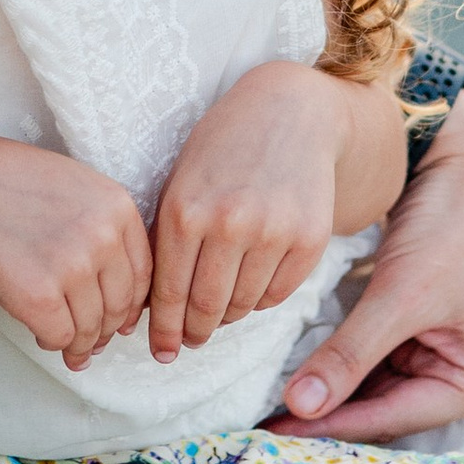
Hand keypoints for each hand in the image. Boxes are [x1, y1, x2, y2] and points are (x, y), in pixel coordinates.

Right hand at [0, 129, 151, 366]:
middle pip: (121, 305)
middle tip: (92, 341)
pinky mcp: (39, 296)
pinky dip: (54, 344)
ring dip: (80, 342)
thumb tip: (120, 293)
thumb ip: (105, 228)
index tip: (119, 319)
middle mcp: (104, 236)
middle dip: (106, 329)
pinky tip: (42, 336)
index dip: (130, 304)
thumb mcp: (75, 187)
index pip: (144, 274)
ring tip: (68, 345)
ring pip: (92, 327)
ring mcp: (73, 267)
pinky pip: (61, 337)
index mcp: (119, 207)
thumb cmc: (7, 184)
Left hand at [148, 60, 362, 357]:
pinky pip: (277, 293)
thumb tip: (152, 309)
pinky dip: (261, 298)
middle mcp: (229, 223)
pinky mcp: (311, 239)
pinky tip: (252, 284)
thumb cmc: (224, 148)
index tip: (162, 351)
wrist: (291, 112)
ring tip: (220, 309)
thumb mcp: (181, 181)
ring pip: (243, 306)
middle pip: (206, 308)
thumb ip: (167, 240)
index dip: (163, 330)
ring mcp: (274, 232)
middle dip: (194, 333)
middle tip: (190, 341)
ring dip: (228, 316)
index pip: (168, 293)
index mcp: (185, 210)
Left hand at [269, 94, 463, 441]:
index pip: (390, 419)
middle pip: (380, 410)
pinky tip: (293, 371)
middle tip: (259, 423)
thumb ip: (350, 354)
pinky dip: (334, 363)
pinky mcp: (413, 333)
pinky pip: (367, 360)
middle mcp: (460, 381)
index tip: (272, 431)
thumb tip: (300, 407)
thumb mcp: (401, 294)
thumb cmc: (451, 226)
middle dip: (325, 412)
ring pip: (368, 389)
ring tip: (267, 404)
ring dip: (325, 391)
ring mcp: (436, 357)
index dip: (329, 425)